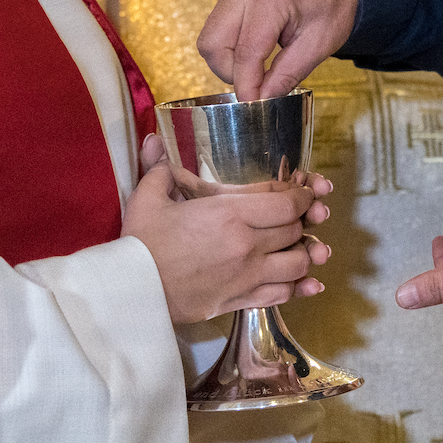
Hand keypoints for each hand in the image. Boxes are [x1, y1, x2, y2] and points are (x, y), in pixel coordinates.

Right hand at [125, 136, 332, 322]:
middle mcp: (247, 245)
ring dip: (306, 254)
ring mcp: (247, 276)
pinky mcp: (240, 301)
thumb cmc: (140, 244)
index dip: (302, 196)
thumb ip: (159, 168)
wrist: (131, 293)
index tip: (306, 192)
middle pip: (295, 230)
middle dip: (305, 220)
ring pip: (297, 263)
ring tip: (308, 247)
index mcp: (230, 215)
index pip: (286, 204)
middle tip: (306, 215)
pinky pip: (282, 295)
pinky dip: (300, 288)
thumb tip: (154, 141)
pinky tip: (311, 283)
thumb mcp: (147, 198)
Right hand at [197, 0, 359, 100]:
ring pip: (209, 39)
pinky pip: (215, 28)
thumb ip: (287, 75)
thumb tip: (260, 100)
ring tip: (259, 64)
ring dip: (228, 61)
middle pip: (212, 46)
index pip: (245, 54)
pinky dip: (229, 46)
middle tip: (257, 82)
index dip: (247, 87)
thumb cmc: (331, 4)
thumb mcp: (319, 45)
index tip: (254, 106)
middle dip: (230, 73)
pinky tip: (256, 47)